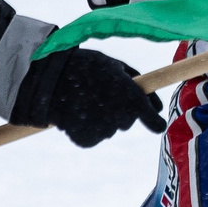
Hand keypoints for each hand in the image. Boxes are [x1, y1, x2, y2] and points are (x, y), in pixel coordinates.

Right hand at [11, 47, 165, 147]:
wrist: (50, 78)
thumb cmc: (85, 67)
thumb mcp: (115, 66)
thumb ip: (139, 85)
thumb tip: (157, 106)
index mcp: (131, 97)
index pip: (152, 120)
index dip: (154, 121)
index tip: (157, 123)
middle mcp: (120, 117)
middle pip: (126, 122)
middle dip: (118, 110)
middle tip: (100, 95)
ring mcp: (102, 131)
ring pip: (108, 129)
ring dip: (100, 119)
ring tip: (84, 101)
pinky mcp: (86, 140)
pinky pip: (92, 137)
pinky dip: (85, 128)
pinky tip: (75, 113)